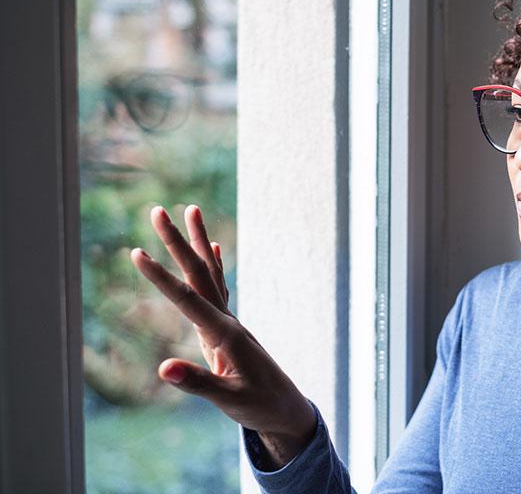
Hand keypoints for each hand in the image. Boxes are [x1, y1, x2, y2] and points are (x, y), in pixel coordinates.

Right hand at [130, 204, 315, 467]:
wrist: (285, 409)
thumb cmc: (259, 405)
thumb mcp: (227, 398)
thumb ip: (197, 382)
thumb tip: (164, 369)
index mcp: (224, 334)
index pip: (187, 299)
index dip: (161, 277)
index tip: (136, 253)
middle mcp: (227, 320)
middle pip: (199, 273)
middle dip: (178, 242)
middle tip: (157, 210)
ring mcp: (230, 322)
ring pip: (210, 274)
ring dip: (197, 242)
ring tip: (190, 210)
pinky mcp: (229, 329)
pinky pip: (219, 288)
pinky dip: (214, 265)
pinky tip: (215, 247)